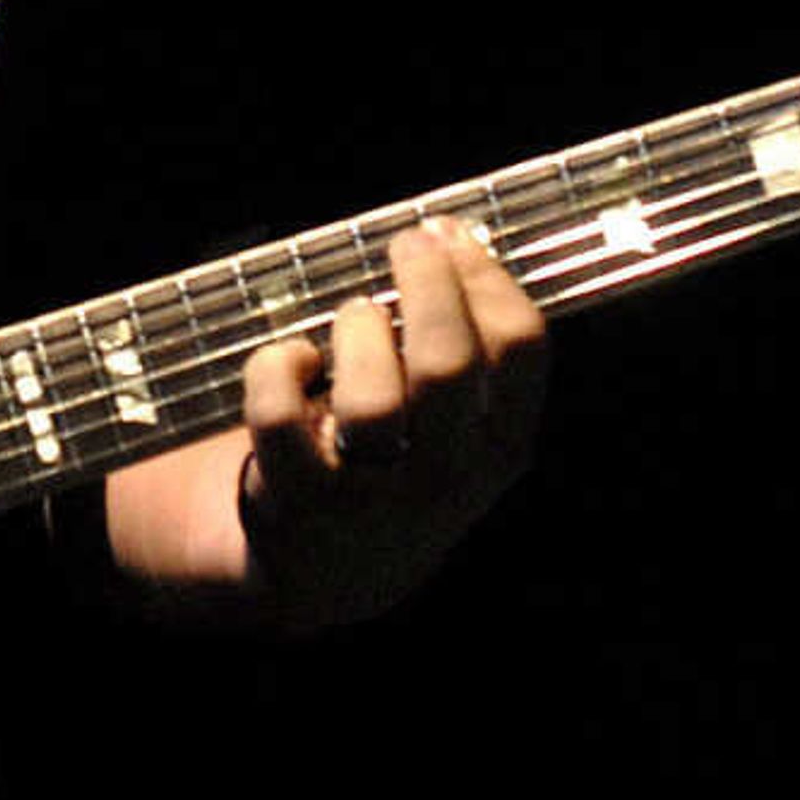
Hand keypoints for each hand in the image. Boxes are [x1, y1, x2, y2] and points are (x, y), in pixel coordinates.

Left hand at [235, 215, 546, 625]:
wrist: (333, 566)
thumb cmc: (401, 454)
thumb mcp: (459, 421)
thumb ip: (467, 344)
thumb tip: (452, 233)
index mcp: (501, 447)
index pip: (521, 348)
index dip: (486, 275)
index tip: (452, 235)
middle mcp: (447, 478)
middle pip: (446, 364)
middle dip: (424, 286)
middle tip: (406, 245)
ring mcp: (373, 496)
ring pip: (368, 401)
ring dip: (357, 332)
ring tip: (355, 315)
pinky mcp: (301, 501)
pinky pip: (279, 417)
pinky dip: (277, 368)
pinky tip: (291, 359)